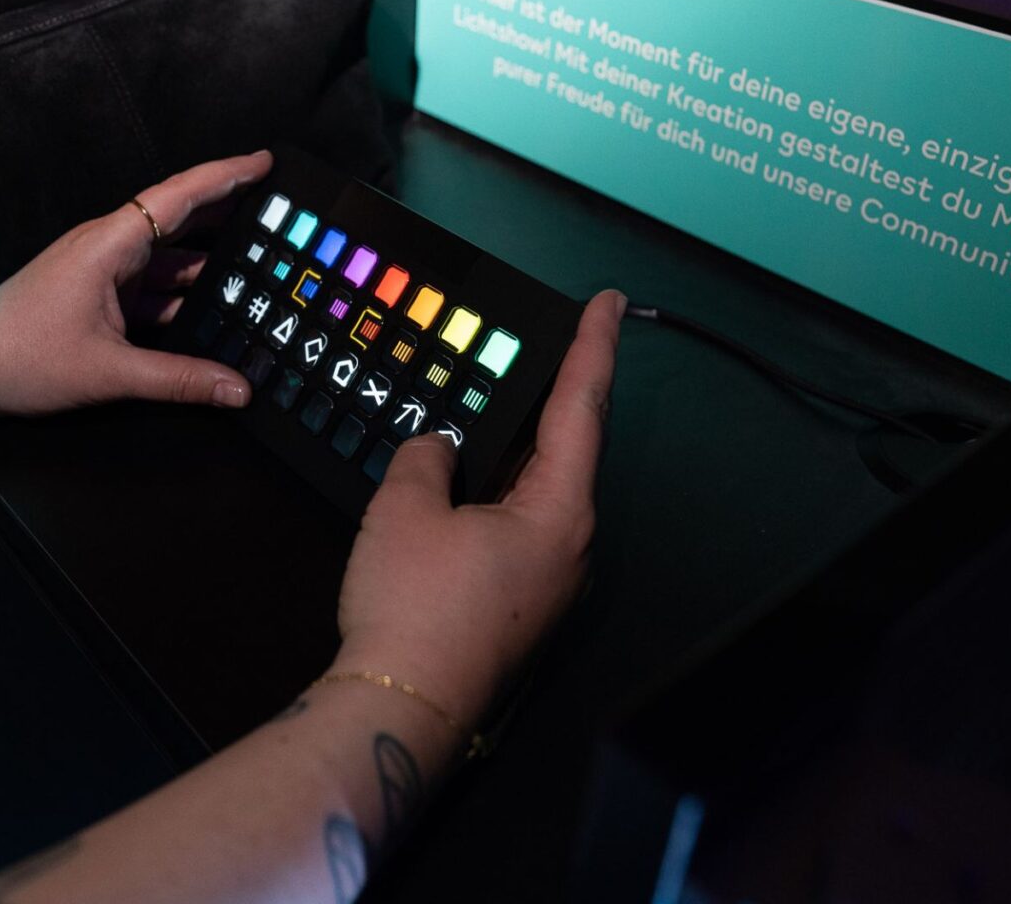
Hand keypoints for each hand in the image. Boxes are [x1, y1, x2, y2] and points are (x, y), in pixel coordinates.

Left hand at [0, 151, 271, 415]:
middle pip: (179, 221)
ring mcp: (100, 271)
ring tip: (259, 271)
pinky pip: (150, 287)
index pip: (179, 196)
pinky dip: (181, 297)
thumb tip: (238, 390)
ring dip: (207, 266)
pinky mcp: (95, 296)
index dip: (225, 177)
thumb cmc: (21, 360)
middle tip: (280, 217)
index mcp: (109, 245)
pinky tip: (211, 313)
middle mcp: (107, 248)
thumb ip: (180, 380)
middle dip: (229, 217)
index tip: (265, 163)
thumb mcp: (108, 373)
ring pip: (167, 259)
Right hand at [331, 290, 624, 728]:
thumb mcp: (406, 509)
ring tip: (498, 404)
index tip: (608, 303)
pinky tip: (468, 479)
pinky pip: (518, 527)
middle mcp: (570, 547)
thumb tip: (438, 449)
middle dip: (554, 397)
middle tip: (547, 345)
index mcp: (560, 513)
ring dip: (521, 449)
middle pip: (569, 452)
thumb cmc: (413, 606)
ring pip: (540, 493)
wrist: (401, 705)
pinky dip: (500, 491)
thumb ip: (427, 459)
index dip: (594, 349)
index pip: (583, 410)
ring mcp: (548, 581)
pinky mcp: (519, 605)